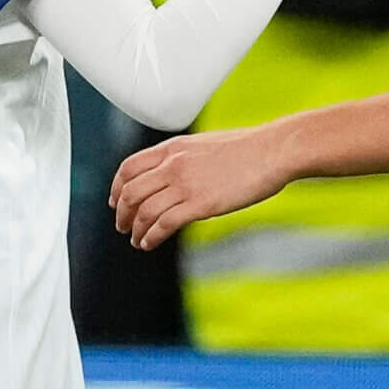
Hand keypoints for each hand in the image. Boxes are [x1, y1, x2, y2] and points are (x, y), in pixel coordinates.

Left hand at [111, 127, 290, 248]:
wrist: (272, 151)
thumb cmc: (248, 149)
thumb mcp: (205, 145)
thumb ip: (184, 158)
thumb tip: (176, 175)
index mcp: (173, 148)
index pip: (129, 167)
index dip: (117, 187)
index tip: (116, 201)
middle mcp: (173, 165)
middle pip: (131, 192)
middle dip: (122, 213)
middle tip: (123, 226)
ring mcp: (185, 185)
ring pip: (144, 211)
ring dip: (135, 229)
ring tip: (137, 241)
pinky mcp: (200, 204)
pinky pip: (164, 224)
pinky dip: (151, 237)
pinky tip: (149, 243)